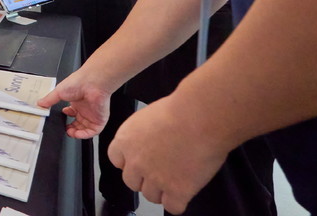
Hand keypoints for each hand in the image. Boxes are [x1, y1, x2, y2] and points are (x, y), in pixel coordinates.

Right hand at [37, 70, 111, 138]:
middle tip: (65, 129)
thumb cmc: (78, 82)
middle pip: (78, 123)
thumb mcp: (58, 92)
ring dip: (77, 133)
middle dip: (71, 128)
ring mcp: (93, 115)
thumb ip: (49, 99)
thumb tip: (39, 103)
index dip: (66, 118)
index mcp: (77, 102)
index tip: (60, 120)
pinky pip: (93, 132)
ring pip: (85, 129)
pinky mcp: (99, 120)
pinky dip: (84, 135)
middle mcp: (85, 109)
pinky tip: (77, 134)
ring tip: (69, 132)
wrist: (91, 83)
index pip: (72, 114)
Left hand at [109, 94, 229, 212]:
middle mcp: (136, 162)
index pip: (117, 160)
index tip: (140, 161)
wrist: (199, 118)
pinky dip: (179, 202)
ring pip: (151, 196)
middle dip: (145, 179)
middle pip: (132, 182)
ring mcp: (155, 179)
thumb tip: (147, 141)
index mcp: (126, 140)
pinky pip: (172, 207)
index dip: (130, 162)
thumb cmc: (179, 110)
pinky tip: (185, 191)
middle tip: (161, 171)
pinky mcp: (177, 191)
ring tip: (177, 178)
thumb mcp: (147, 116)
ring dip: (162, 191)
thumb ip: (141, 134)